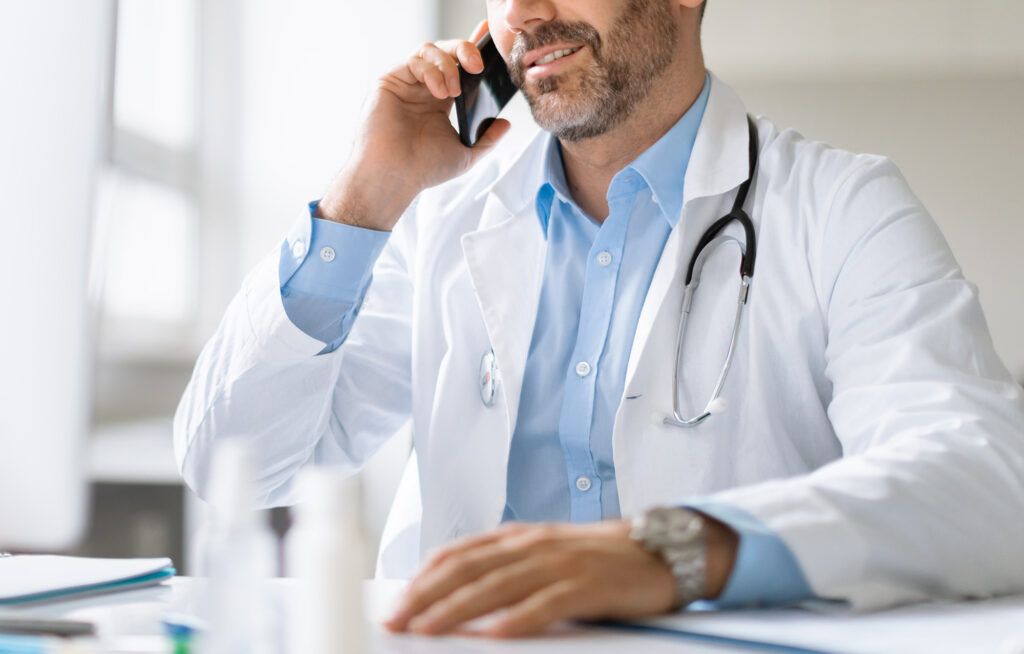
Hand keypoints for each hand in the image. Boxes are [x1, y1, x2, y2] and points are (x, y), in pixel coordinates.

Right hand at [319, 20, 511, 230]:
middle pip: (445, 52)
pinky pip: (414, 60)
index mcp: (440, 101)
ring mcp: (406, 83)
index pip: (458, 67)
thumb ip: (487, 139)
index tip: (488, 37)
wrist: (395, 177)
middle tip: (477, 66)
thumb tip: (506, 123)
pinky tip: (439, 92)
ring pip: (429, 50)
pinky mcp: (390, 81)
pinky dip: (431, 71)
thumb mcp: (465, 155)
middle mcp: (422, 88)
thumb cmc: (423, 169)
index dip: (472, 50)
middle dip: (465, 50)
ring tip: (454, 91)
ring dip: (448, 65)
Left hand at [384, 519, 735, 637]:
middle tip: (397, 620)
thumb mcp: (545, 554)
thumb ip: (507, 568)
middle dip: (427, 595)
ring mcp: (561, 563)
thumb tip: (458, 593)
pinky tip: (495, 634)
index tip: (397, 601)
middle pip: (469, 569)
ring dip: (458, 608)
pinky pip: (547, 604)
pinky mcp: (588, 586)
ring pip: (498, 585)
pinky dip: (518, 619)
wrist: (658, 550)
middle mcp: (534, 545)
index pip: (459, 553)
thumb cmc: (599, 558)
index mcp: (520, 537)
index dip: (423, 577)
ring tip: (428, 628)